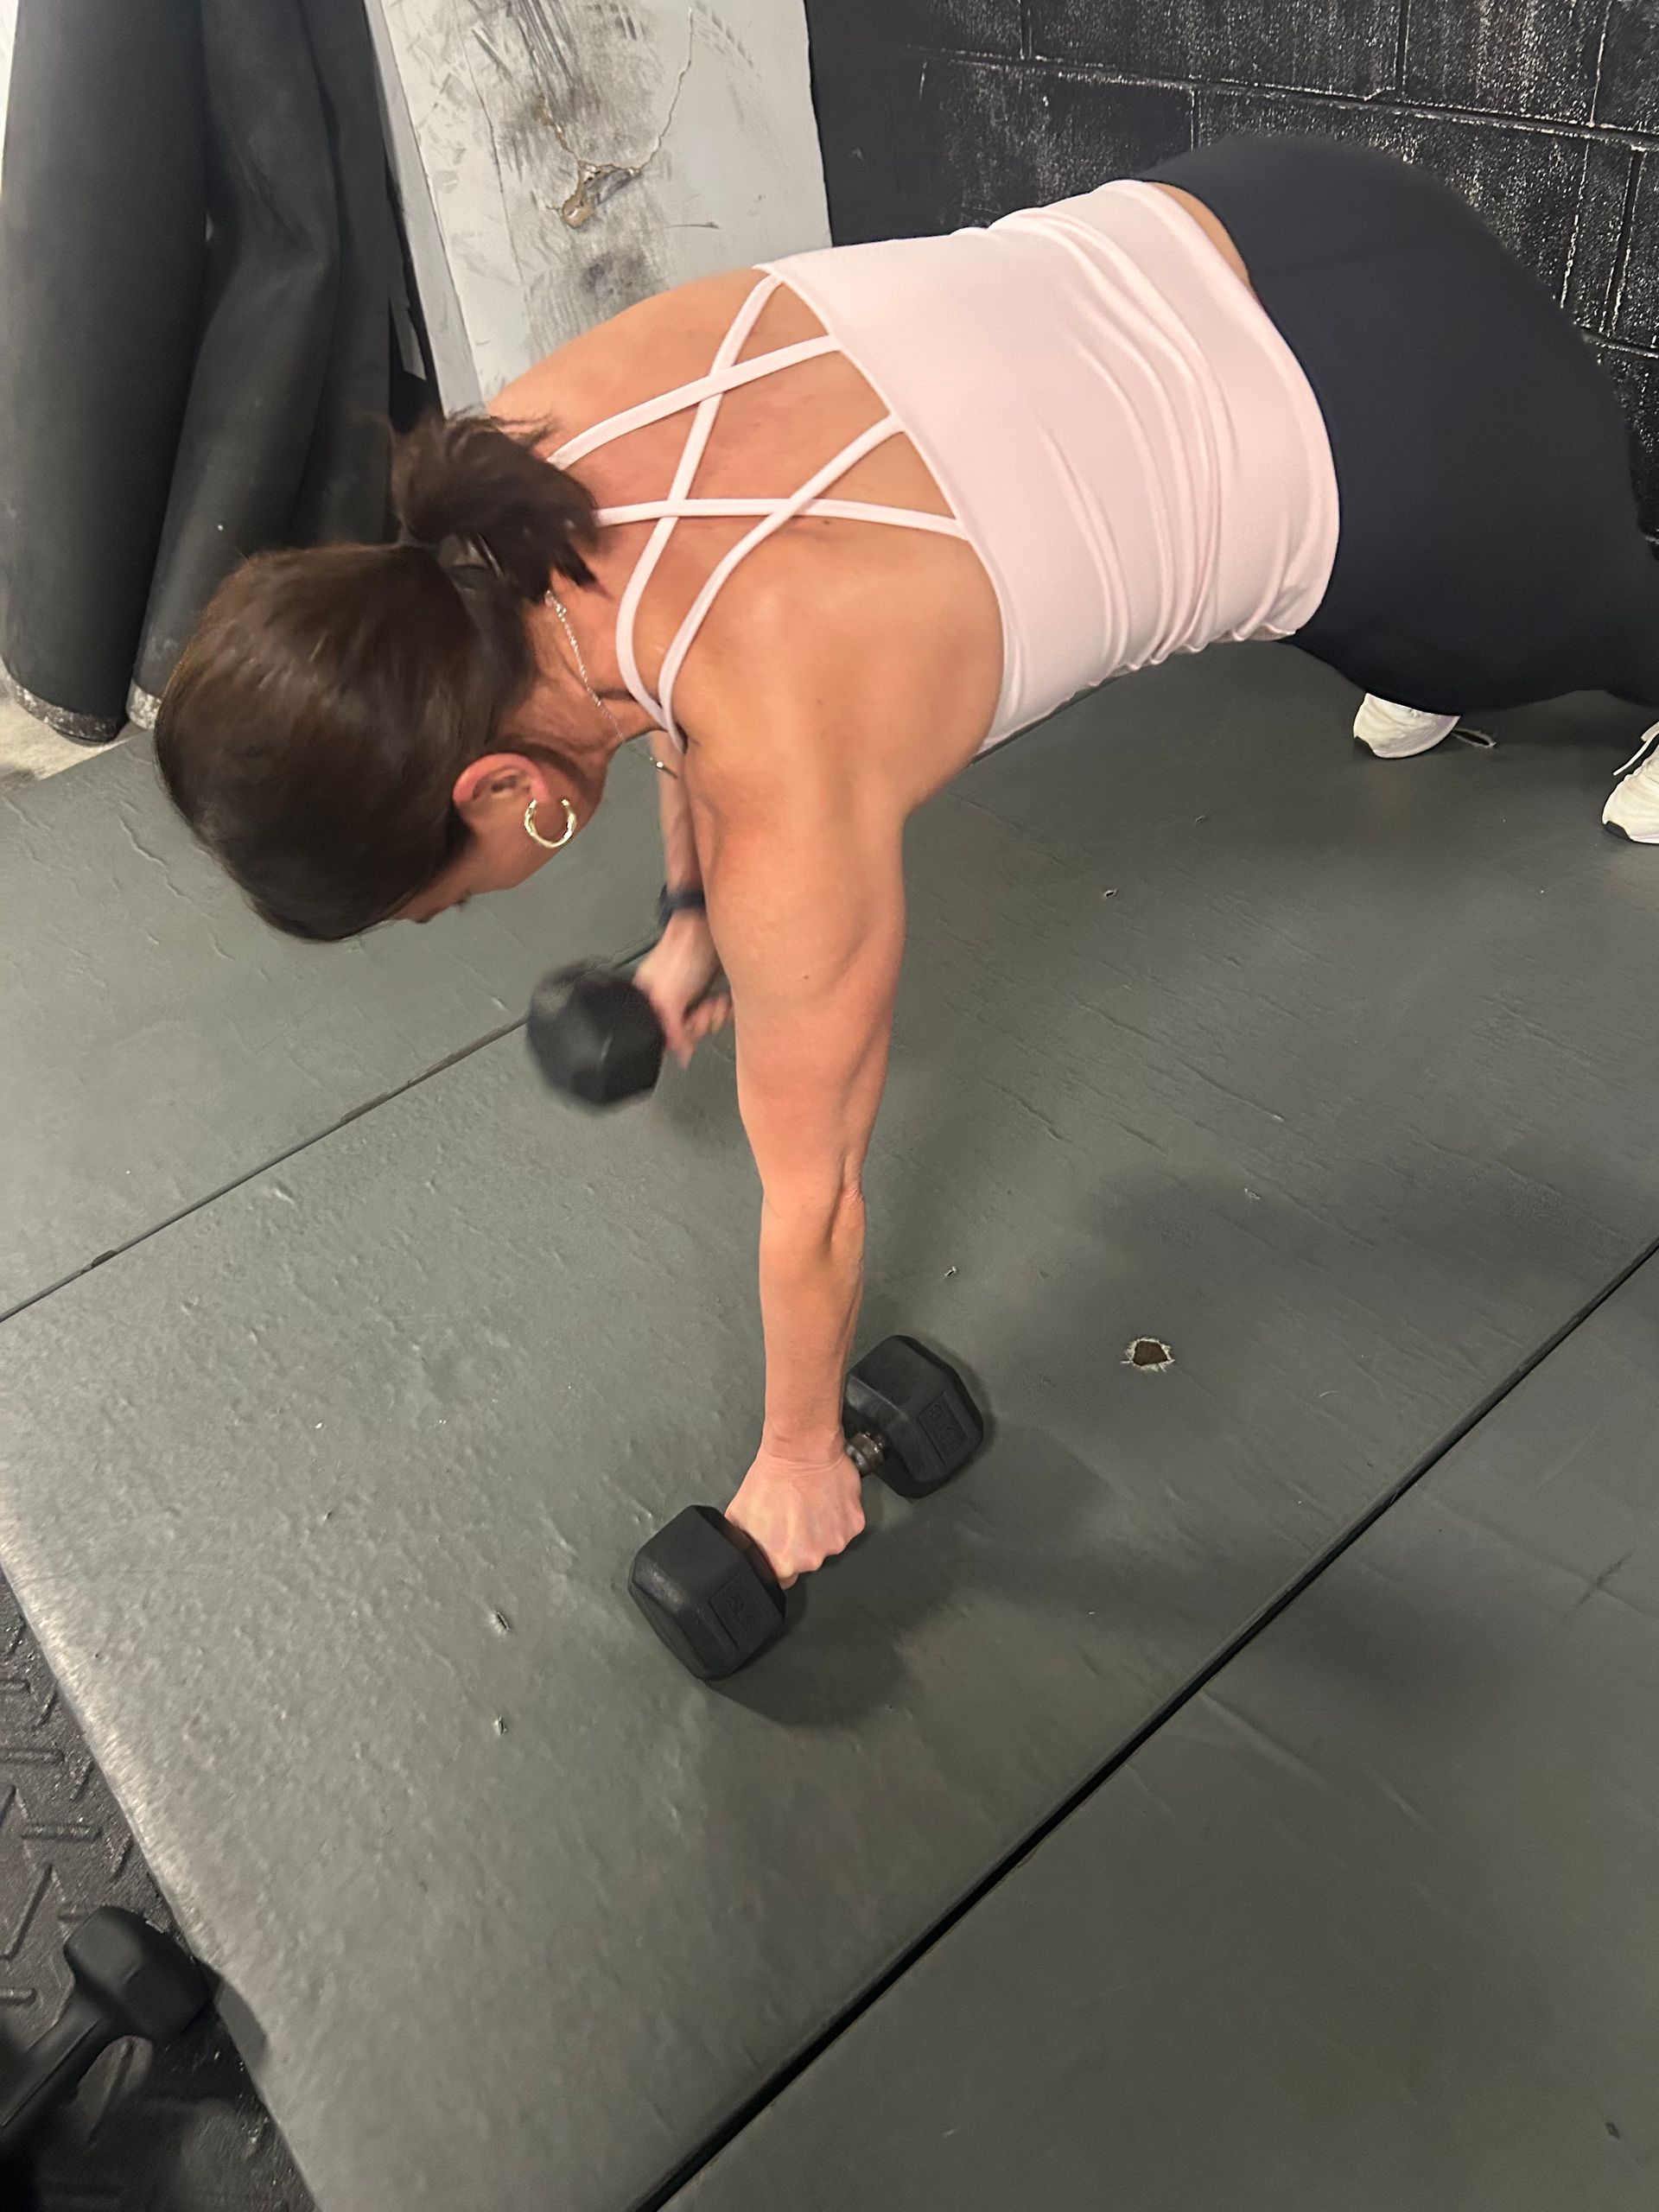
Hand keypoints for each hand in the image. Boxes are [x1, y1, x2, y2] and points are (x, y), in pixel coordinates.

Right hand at [633, 916, 728, 1066]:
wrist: (707, 925)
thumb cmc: (684, 951)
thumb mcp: (668, 997)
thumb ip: (670, 1030)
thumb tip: (680, 1054)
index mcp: (652, 1001)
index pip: (666, 1036)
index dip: (680, 1037)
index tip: (688, 1027)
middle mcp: (673, 999)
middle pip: (689, 1031)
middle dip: (701, 1022)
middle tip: (704, 1008)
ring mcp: (694, 994)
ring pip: (708, 1022)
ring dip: (716, 1014)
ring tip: (717, 1000)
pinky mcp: (713, 988)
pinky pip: (722, 1011)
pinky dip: (727, 1007)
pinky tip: (725, 998)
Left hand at [724, 1446, 864, 1586]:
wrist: (801, 1449)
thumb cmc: (771, 1477)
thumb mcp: (739, 1514)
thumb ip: (743, 1544)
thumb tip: (744, 1556)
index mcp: (783, 1561)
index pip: (782, 1578)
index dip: (779, 1559)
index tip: (779, 1542)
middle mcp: (812, 1558)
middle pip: (807, 1562)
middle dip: (800, 1544)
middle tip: (793, 1517)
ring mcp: (836, 1542)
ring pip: (828, 1545)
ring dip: (820, 1530)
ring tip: (809, 1505)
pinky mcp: (854, 1525)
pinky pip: (846, 1528)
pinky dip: (838, 1517)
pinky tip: (824, 1500)